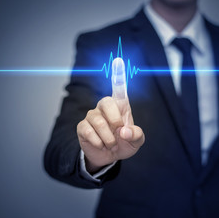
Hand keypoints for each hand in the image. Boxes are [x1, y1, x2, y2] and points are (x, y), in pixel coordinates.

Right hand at [77, 58, 144, 173]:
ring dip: (108, 138)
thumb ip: (136, 135)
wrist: (108, 157)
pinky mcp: (82, 126)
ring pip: (98, 121)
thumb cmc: (123, 143)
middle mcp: (105, 107)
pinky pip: (88, 131)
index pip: (119, 87)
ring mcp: (92, 115)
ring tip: (111, 145)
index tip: (118, 60)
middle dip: (115, 121)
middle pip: (107, 102)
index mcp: (121, 105)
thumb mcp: (136, 141)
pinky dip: (98, 142)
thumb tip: (123, 131)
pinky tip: (101, 145)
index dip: (118, 74)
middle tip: (119, 133)